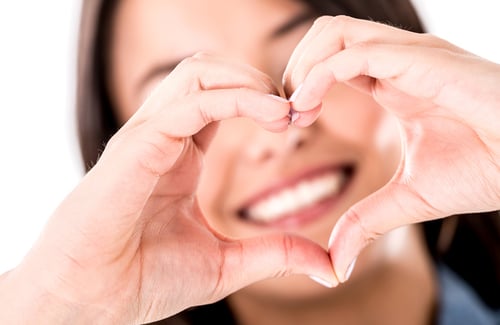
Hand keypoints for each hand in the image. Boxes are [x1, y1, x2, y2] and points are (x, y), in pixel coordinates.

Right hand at [3, 53, 334, 323]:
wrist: (94, 300)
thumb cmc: (146, 278)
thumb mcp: (226, 264)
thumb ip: (276, 255)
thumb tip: (328, 268)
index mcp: (181, 155)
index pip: (223, 100)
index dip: (264, 102)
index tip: (299, 122)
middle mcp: (165, 136)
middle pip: (211, 72)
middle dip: (258, 80)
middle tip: (295, 110)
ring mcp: (150, 135)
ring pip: (198, 72)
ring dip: (248, 79)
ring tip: (283, 109)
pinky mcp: (139, 143)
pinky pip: (190, 102)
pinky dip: (234, 97)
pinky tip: (269, 114)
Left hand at [283, 15, 499, 282]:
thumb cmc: (486, 171)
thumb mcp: (410, 199)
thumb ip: (367, 222)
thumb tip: (338, 264)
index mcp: (393, 81)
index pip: (331, 58)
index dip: (302, 84)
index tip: (291, 122)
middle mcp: (397, 60)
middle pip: (325, 34)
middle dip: (294, 68)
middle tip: (288, 112)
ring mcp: (408, 56)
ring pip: (333, 31)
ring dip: (302, 66)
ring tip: (298, 109)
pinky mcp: (422, 61)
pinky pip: (354, 53)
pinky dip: (319, 74)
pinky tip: (308, 107)